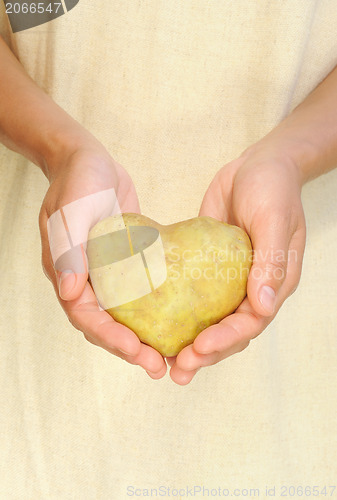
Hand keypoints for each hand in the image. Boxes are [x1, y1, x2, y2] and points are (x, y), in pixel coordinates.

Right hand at [39, 144, 166, 378]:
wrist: (88, 160)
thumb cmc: (78, 180)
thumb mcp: (72, 210)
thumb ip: (70, 249)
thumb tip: (73, 293)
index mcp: (67, 274)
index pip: (86, 317)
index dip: (110, 338)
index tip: (138, 352)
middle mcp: (85, 280)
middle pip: (105, 325)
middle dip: (130, 348)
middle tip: (159, 367)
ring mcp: (105, 274)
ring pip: (123, 315)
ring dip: (143, 337)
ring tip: (171, 356)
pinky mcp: (124, 263)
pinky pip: (137, 294)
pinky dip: (153, 310)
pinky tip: (177, 319)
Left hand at [169, 144, 305, 384]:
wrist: (258, 164)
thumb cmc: (273, 188)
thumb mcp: (275, 220)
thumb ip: (271, 262)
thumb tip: (262, 306)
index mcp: (273, 284)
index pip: (250, 322)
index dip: (226, 339)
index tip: (198, 348)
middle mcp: (251, 288)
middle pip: (229, 331)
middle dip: (204, 353)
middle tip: (177, 369)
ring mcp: (228, 279)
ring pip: (210, 319)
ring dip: (189, 342)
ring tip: (165, 361)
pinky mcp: (207, 267)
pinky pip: (193, 294)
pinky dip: (178, 311)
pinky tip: (156, 322)